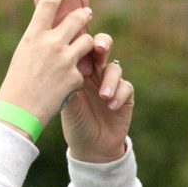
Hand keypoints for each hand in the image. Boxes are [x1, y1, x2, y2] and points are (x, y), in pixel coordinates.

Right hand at [0, 0, 94, 131]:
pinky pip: (82, 69)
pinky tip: (66, 84)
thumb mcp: (23, 55)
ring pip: (88, 41)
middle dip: (84, 14)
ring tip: (83, 48)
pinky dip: (76, 75)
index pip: (49, 3)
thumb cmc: (16, 84)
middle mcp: (51, 43)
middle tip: (86, 13)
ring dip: (87, 43)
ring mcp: (65, 60)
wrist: (19, 111)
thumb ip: (38, 40)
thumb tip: (52, 28)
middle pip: (77, 18)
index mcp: (33, 36)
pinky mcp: (75, 77)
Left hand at [61, 31, 133, 162]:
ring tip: (103, 96)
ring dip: (109, 80)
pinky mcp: (125, 96)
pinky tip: (110, 106)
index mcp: (77, 69)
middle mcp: (95, 72)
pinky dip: (119, 95)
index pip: (80, 47)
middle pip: (102, 47)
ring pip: (115, 68)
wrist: (90, 147)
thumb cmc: (74, 123)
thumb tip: (61, 66)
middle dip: (102, 44)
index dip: (81, 39)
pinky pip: (126, 87)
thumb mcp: (66, 103)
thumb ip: (66, 84)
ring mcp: (111, 83)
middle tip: (99, 48)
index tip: (76, 39)